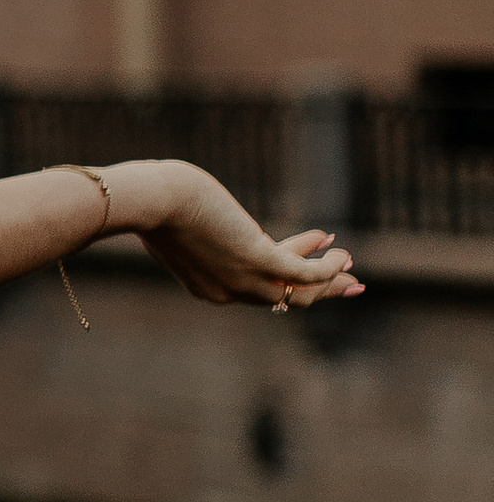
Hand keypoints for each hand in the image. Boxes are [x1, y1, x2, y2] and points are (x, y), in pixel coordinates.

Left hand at [132, 161, 363, 311]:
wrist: (151, 201)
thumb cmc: (158, 203)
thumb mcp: (180, 224)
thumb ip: (197, 230)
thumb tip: (202, 214)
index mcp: (208, 287)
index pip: (258, 290)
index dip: (288, 278)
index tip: (311, 262)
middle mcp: (229, 293)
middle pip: (286, 300)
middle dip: (320, 291)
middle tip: (350, 284)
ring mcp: (244, 280)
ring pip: (300, 292)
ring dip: (329, 278)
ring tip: (348, 259)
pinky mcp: (257, 259)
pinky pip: (304, 272)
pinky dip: (326, 265)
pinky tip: (338, 250)